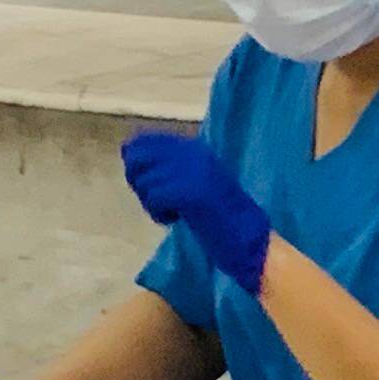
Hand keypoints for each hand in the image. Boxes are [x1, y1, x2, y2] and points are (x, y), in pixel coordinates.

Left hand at [121, 129, 273, 294]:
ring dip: (151, 203)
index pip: (143, 140)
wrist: (249, 238)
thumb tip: (129, 156)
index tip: (150, 185)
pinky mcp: (190, 191)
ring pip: (144, 181)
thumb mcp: (196, 180)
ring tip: (172, 213)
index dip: (136, 163)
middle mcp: (191, 152)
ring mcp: (191, 170)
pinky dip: (159, 214)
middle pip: (137, 157)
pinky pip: (154, 198)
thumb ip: (169, 167)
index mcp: (193, 147)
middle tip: (158, 201)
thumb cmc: (222, 215)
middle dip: (138, 181)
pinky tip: (174, 220)